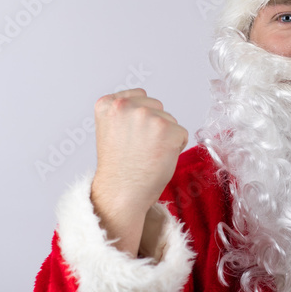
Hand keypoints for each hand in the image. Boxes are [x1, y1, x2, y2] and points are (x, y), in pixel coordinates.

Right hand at [90, 89, 187, 256]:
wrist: (121, 193)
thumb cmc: (119, 168)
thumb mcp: (111, 129)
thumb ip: (125, 112)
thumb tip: (149, 103)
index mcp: (108, 103)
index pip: (139, 97)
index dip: (139, 121)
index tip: (128, 139)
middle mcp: (125, 105)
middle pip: (157, 107)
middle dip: (154, 126)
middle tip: (139, 150)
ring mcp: (146, 116)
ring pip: (171, 120)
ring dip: (165, 137)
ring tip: (147, 155)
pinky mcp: (167, 130)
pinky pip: (182, 134)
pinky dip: (176, 148)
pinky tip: (158, 159)